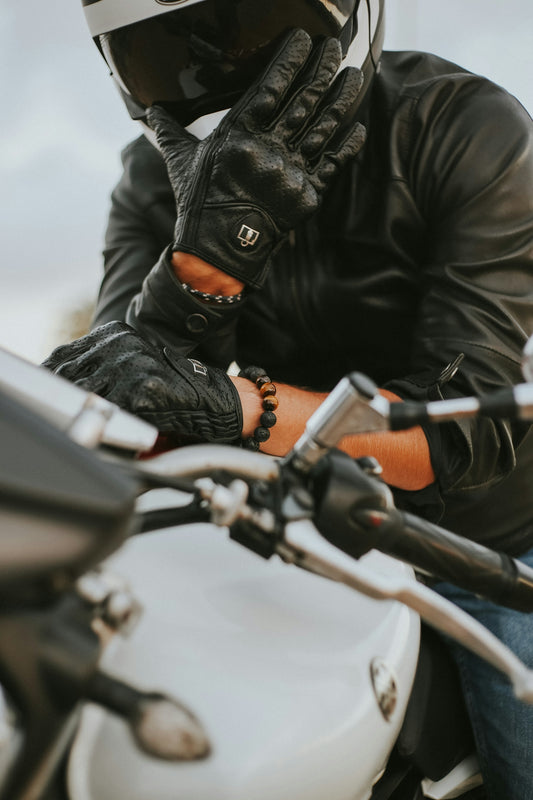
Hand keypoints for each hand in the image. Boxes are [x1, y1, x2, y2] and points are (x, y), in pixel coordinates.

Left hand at [42, 322, 242, 443]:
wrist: (209, 399)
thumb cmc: (166, 388)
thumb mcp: (127, 366)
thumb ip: (96, 368)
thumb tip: (56, 382)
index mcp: (113, 334)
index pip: (63, 357)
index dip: (50, 379)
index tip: (43, 397)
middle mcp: (120, 344)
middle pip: (68, 375)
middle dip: (60, 400)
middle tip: (59, 417)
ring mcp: (130, 364)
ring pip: (83, 395)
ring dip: (79, 415)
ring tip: (83, 428)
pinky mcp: (140, 387)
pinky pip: (107, 413)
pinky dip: (102, 427)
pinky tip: (105, 433)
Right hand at [148, 28, 365, 288]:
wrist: (219, 251)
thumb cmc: (198, 206)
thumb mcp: (181, 164)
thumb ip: (171, 132)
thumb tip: (152, 109)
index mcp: (237, 136)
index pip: (270, 88)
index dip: (290, 61)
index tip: (304, 40)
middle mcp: (267, 150)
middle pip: (303, 101)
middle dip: (321, 71)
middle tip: (333, 49)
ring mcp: (290, 173)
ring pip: (323, 127)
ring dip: (342, 99)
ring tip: (353, 76)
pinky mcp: (306, 196)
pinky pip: (333, 165)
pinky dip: (348, 145)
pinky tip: (358, 126)